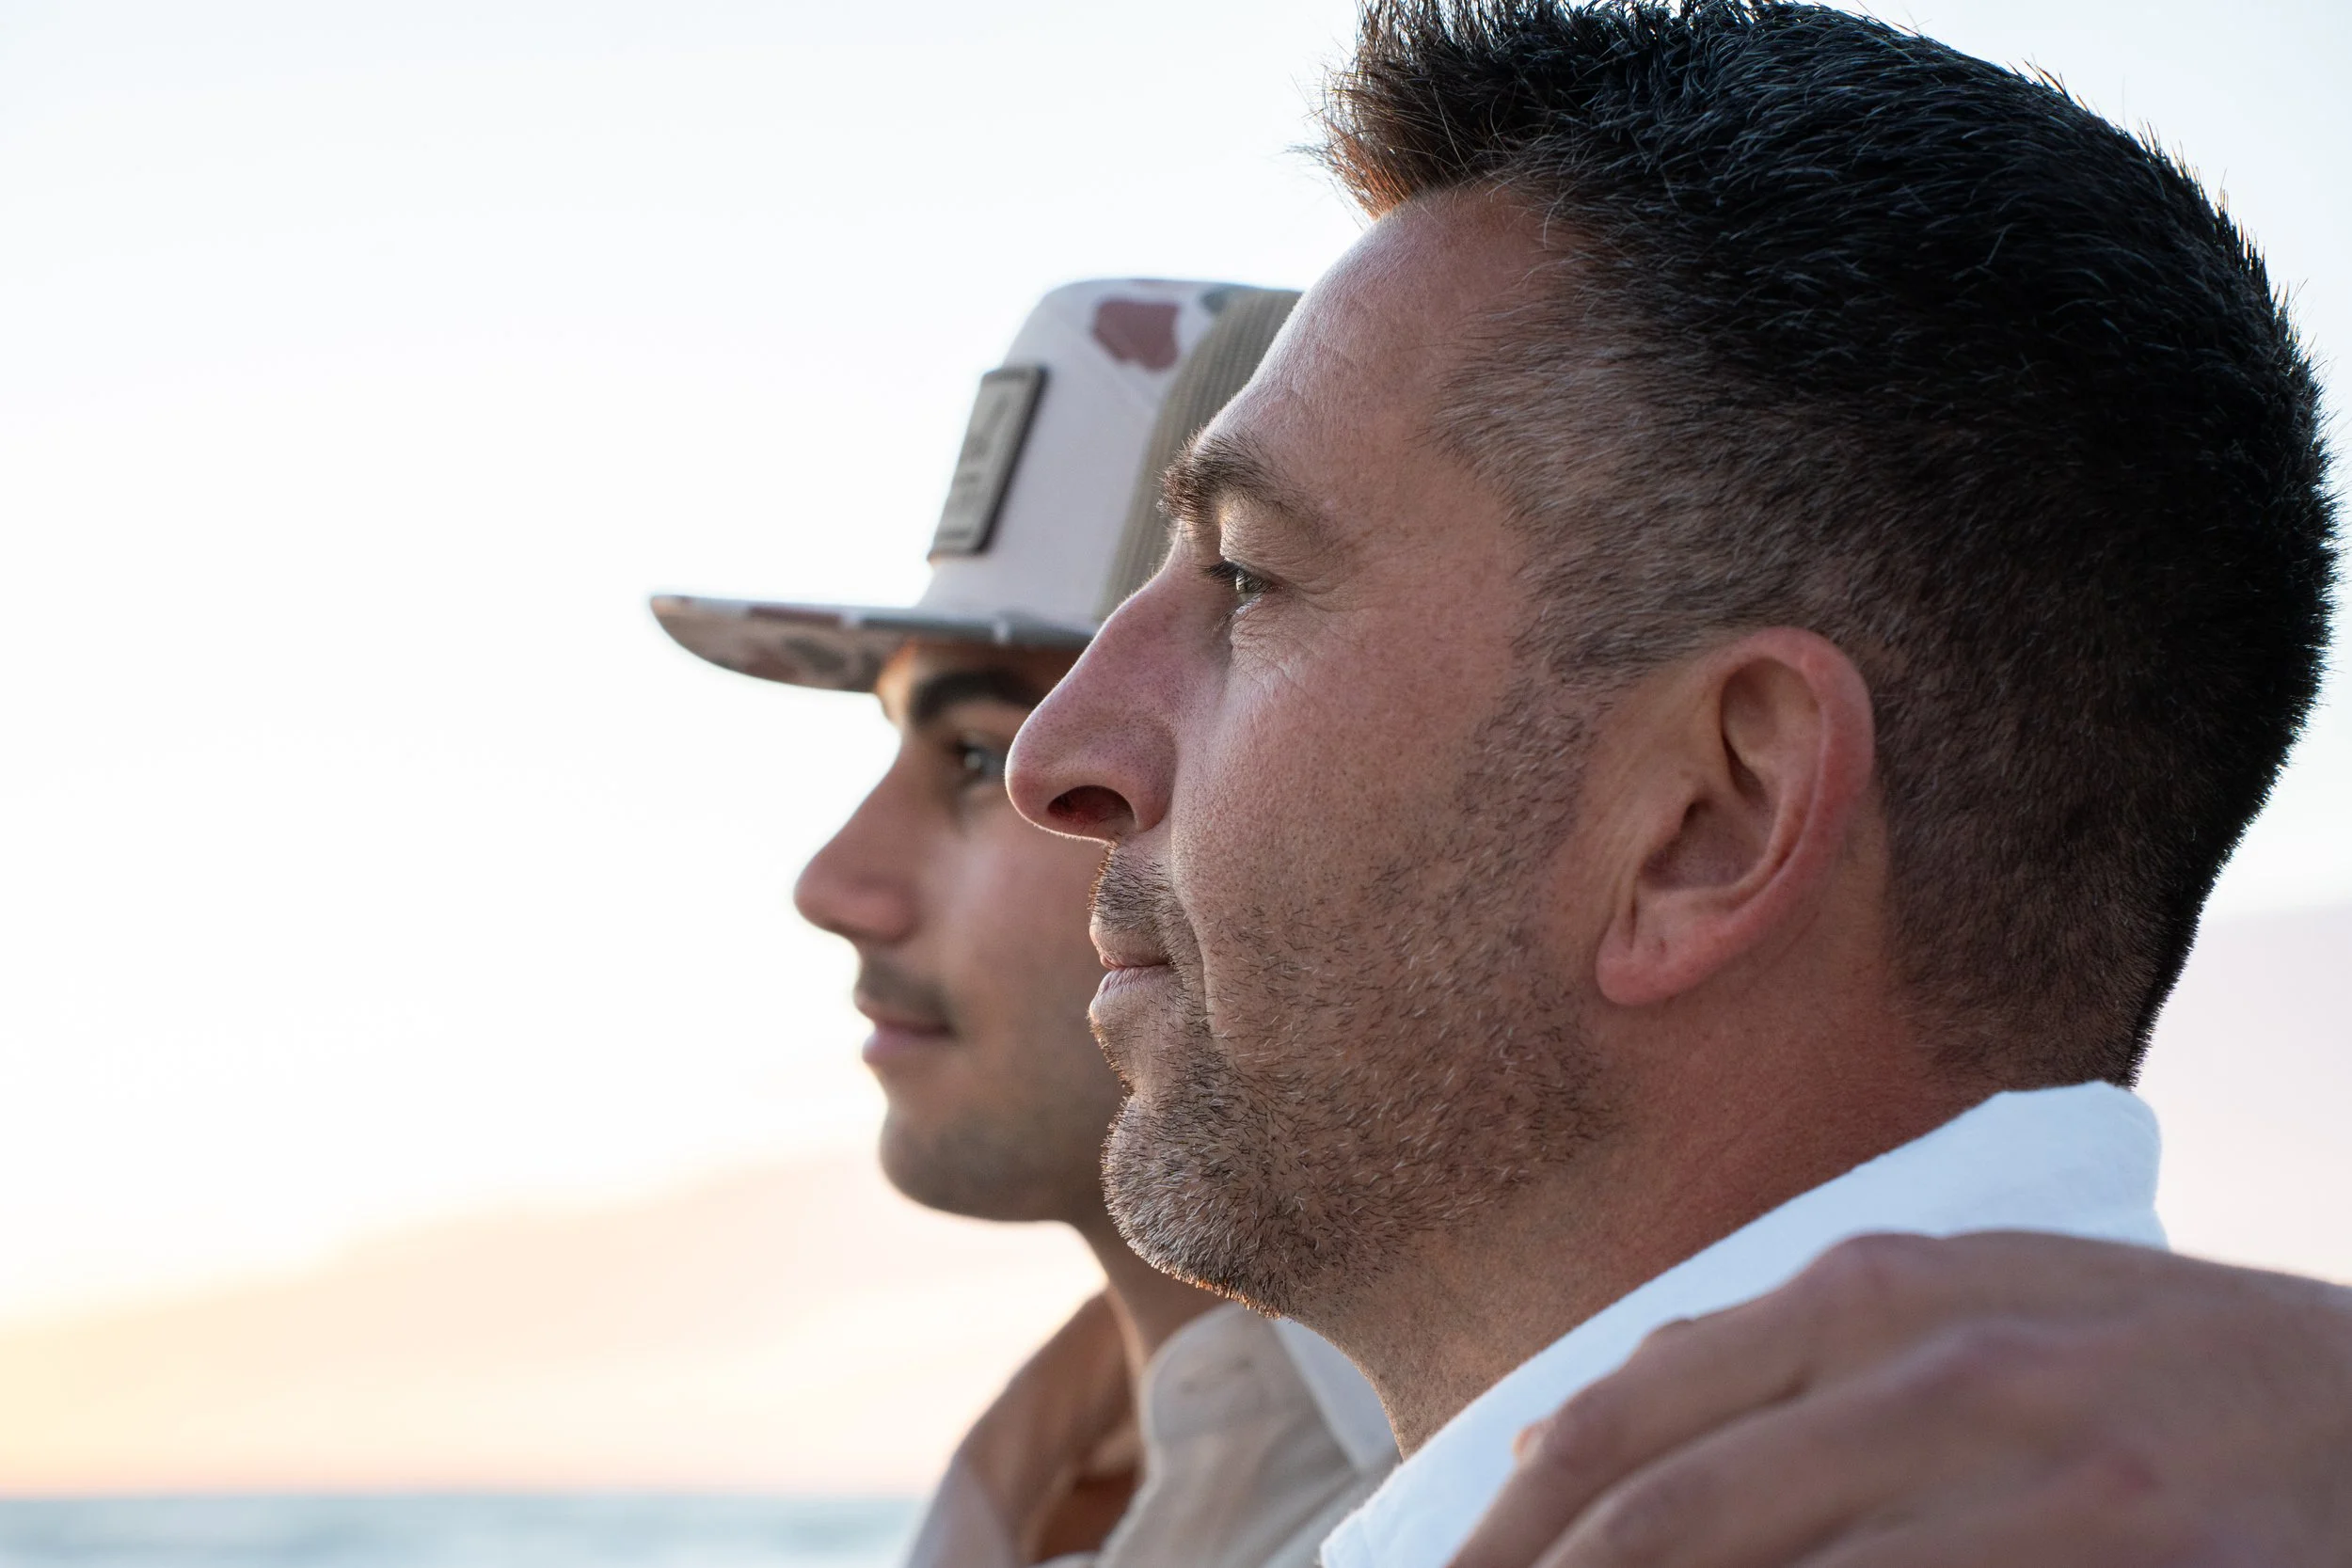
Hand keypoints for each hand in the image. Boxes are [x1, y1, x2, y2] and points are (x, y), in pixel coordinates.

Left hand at [1447, 1232, 2351, 1566]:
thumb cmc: (2148, 1362)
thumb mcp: (1965, 1303)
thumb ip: (1776, 1355)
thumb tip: (1560, 1441)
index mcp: (1873, 1289)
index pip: (1626, 1412)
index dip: (1510, 1521)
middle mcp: (1933, 1368)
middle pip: (1668, 1515)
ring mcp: (2038, 1476)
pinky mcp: (2129, 1559)